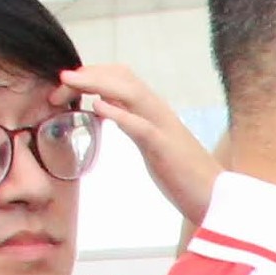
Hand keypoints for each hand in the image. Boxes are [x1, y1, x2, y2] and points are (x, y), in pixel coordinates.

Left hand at [60, 64, 218, 226]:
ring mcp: (164, 128)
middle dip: (88, 74)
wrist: (217, 200)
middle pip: (123, 77)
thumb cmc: (185, 177)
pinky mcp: (166, 149)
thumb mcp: (152, 144)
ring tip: (69, 83)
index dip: (92, 74)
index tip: (66, 86)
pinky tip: (98, 108)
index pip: (122, 78)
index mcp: (155, 112)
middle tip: (58, 85)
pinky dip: (118, 113)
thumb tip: (106, 110)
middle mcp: (159, 112)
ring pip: (130, 92)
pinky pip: (141, 125)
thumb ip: (132, 125)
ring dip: (96, 83)